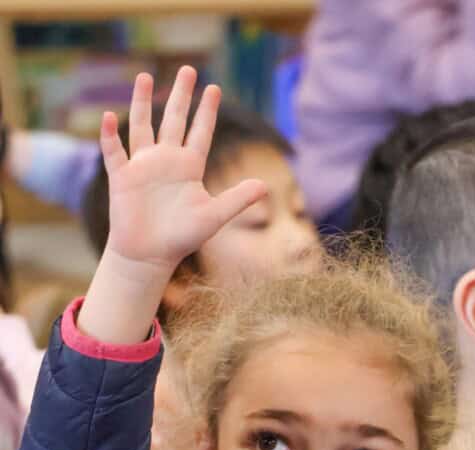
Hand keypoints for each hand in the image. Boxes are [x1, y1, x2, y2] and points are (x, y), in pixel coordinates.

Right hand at [78, 66, 265, 345]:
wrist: (150, 255)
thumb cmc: (181, 238)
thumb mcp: (213, 216)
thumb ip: (237, 199)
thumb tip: (265, 186)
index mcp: (189, 168)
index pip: (200, 133)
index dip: (207, 112)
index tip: (214, 88)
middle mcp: (166, 161)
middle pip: (174, 120)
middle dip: (182, 96)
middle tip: (189, 69)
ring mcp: (143, 166)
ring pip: (142, 126)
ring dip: (143, 103)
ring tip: (146, 77)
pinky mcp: (122, 177)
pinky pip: (114, 151)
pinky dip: (110, 135)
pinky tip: (109, 117)